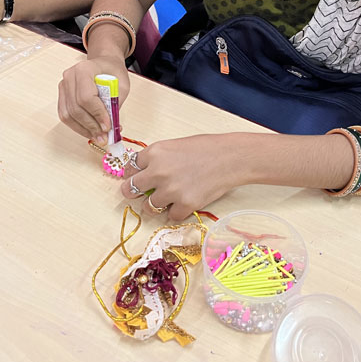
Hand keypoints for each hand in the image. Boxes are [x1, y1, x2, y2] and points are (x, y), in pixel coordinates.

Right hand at [58, 55, 130, 144]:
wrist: (103, 63)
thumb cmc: (113, 71)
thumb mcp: (122, 85)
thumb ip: (115, 105)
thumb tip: (110, 127)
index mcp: (85, 69)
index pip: (86, 97)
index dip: (97, 114)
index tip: (108, 126)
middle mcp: (70, 76)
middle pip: (76, 108)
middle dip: (91, 126)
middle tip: (104, 137)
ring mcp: (63, 86)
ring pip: (68, 114)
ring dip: (83, 129)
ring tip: (98, 137)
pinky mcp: (62, 95)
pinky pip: (65, 115)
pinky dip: (77, 126)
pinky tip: (89, 131)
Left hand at [120, 135, 243, 220]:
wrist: (231, 158)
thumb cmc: (207, 147)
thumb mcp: (176, 145)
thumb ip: (158, 158)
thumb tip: (145, 171)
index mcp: (155, 153)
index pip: (129, 167)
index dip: (131, 173)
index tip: (133, 177)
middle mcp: (158, 172)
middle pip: (130, 189)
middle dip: (132, 192)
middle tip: (137, 194)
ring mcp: (171, 190)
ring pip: (148, 207)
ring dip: (153, 205)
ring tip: (164, 200)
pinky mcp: (185, 205)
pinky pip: (170, 216)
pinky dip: (175, 212)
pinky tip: (182, 203)